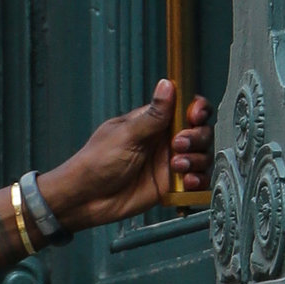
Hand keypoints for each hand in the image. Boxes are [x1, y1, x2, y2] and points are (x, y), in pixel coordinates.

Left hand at [37, 79, 214, 231]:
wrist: (84, 199)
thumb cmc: (95, 163)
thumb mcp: (125, 135)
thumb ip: (153, 115)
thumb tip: (167, 84)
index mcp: (152, 123)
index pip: (186, 109)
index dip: (197, 110)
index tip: (196, 115)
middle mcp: (164, 141)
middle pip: (199, 131)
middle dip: (196, 137)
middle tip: (178, 145)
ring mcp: (168, 163)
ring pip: (201, 155)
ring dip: (197, 159)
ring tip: (178, 165)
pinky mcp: (170, 185)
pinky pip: (195, 181)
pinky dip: (198, 181)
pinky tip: (188, 182)